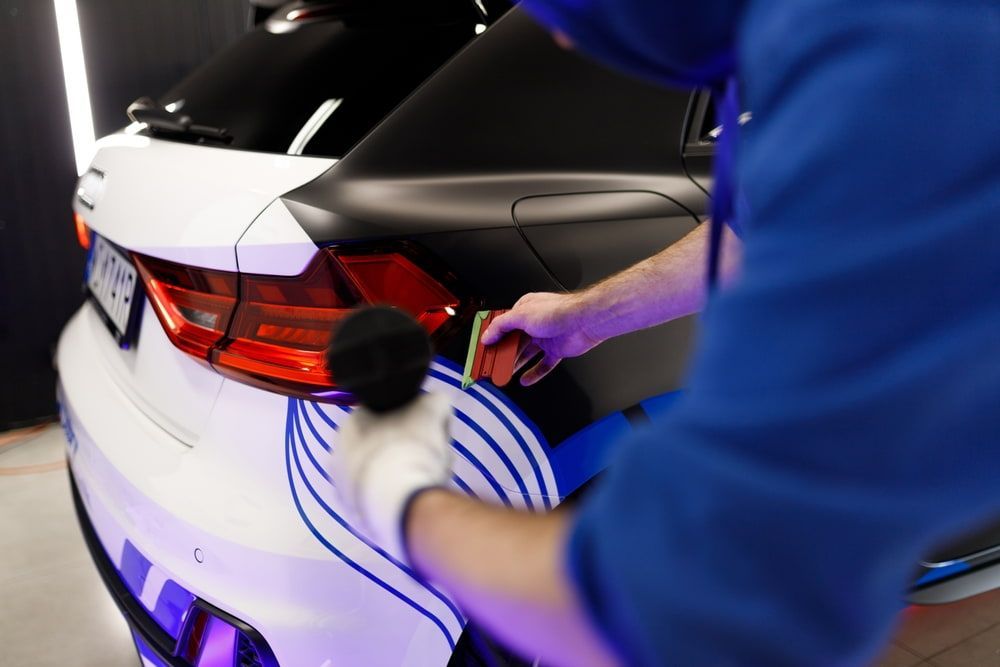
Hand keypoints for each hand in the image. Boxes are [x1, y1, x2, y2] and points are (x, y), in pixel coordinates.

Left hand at [330, 393, 453, 561]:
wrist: (403, 505)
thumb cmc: (411, 450)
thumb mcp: (431, 410)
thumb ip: (434, 400)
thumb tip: (436, 401)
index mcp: (349, 425)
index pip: (385, 414)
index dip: (412, 419)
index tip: (430, 430)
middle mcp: (338, 456)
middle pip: (385, 446)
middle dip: (409, 449)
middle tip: (431, 456)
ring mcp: (345, 490)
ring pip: (384, 474)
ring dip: (404, 474)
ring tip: (426, 481)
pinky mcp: (356, 518)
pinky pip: (382, 500)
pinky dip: (398, 498)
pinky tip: (414, 500)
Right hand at [481, 292, 603, 385]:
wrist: (585, 321)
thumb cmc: (559, 311)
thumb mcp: (521, 315)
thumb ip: (501, 325)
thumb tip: (487, 335)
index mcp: (524, 310)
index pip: (502, 325)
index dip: (492, 337)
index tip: (483, 349)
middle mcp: (534, 323)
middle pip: (513, 342)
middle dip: (502, 354)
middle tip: (491, 365)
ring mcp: (545, 338)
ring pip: (525, 354)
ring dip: (514, 364)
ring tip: (503, 374)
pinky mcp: (556, 350)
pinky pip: (542, 365)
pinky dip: (534, 373)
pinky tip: (525, 379)